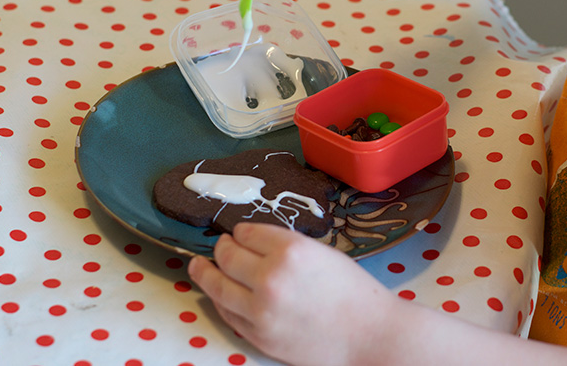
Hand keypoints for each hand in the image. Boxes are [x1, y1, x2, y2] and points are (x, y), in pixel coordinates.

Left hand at [188, 223, 393, 365]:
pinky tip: (217, 293)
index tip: (240, 232)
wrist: (369, 335)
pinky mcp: (258, 335)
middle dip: (221, 247)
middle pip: (227, 256)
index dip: (241, 231)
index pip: (247, 233)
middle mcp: (270, 278)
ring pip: (217, 285)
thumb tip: (253, 242)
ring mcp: (260, 310)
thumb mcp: (322, 253)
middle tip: (220, 245)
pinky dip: (219, 299)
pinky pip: (227, 313)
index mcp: (291, 250)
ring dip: (205, 272)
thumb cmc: (353, 290)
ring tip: (198, 265)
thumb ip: (286, 246)